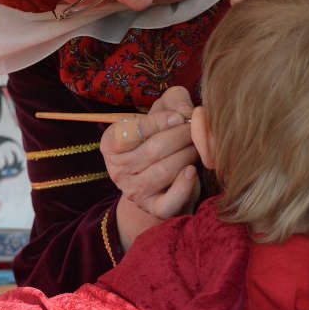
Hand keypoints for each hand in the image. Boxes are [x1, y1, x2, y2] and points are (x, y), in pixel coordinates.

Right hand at [101, 87, 201, 248]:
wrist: (165, 180)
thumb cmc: (164, 138)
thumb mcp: (164, 112)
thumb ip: (174, 100)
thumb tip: (185, 113)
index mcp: (111, 143)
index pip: (130, 130)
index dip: (158, 121)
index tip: (179, 118)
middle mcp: (117, 169)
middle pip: (153, 149)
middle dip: (182, 136)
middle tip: (197, 131)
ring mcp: (134, 191)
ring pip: (165, 170)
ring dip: (188, 155)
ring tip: (197, 148)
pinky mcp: (153, 209)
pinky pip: (170, 200)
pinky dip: (185, 184)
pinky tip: (192, 171)